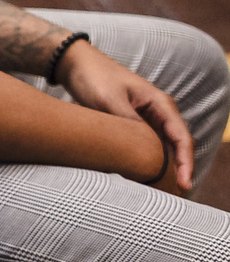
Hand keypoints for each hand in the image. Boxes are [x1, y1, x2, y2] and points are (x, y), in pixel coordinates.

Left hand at [61, 42, 195, 192]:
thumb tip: (143, 148)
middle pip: (176, 146)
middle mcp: (159, 112)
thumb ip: (128, 123)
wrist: (76, 64)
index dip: (186, 163)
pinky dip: (147, 160)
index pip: (182, 138)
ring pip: (161, 148)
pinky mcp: (133, 123)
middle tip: (175, 196)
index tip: (184, 185)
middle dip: (178, 170)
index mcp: (161, 104)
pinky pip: (146, 145)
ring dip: (163, 167)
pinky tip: (141, 176)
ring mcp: (147, 118)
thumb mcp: (108, 101)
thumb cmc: (93, 77)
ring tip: (161, 192)